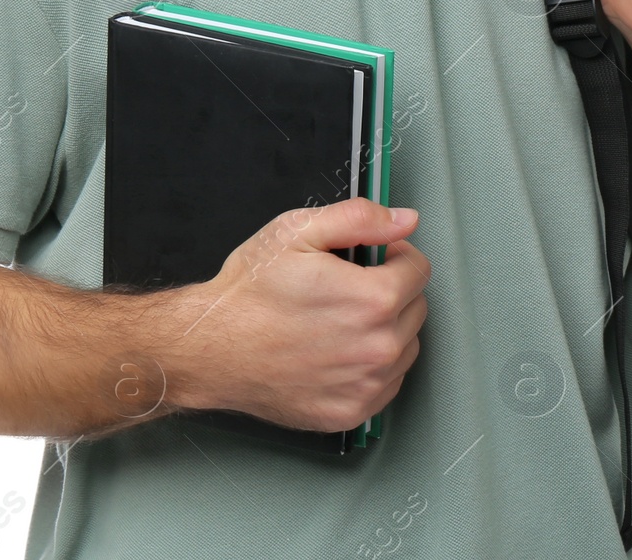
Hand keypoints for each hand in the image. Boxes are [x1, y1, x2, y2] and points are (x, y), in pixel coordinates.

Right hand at [189, 198, 430, 433]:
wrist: (212, 348)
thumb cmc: (250, 293)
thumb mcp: (297, 231)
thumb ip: (359, 218)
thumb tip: (405, 219)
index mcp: (372, 300)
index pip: (418, 271)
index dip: (395, 255)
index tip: (374, 258)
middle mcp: (378, 348)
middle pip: (416, 308)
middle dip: (392, 291)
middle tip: (349, 287)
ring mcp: (365, 386)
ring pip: (406, 347)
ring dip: (387, 330)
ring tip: (341, 319)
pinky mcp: (350, 412)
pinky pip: (387, 384)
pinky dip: (372, 367)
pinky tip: (339, 351)